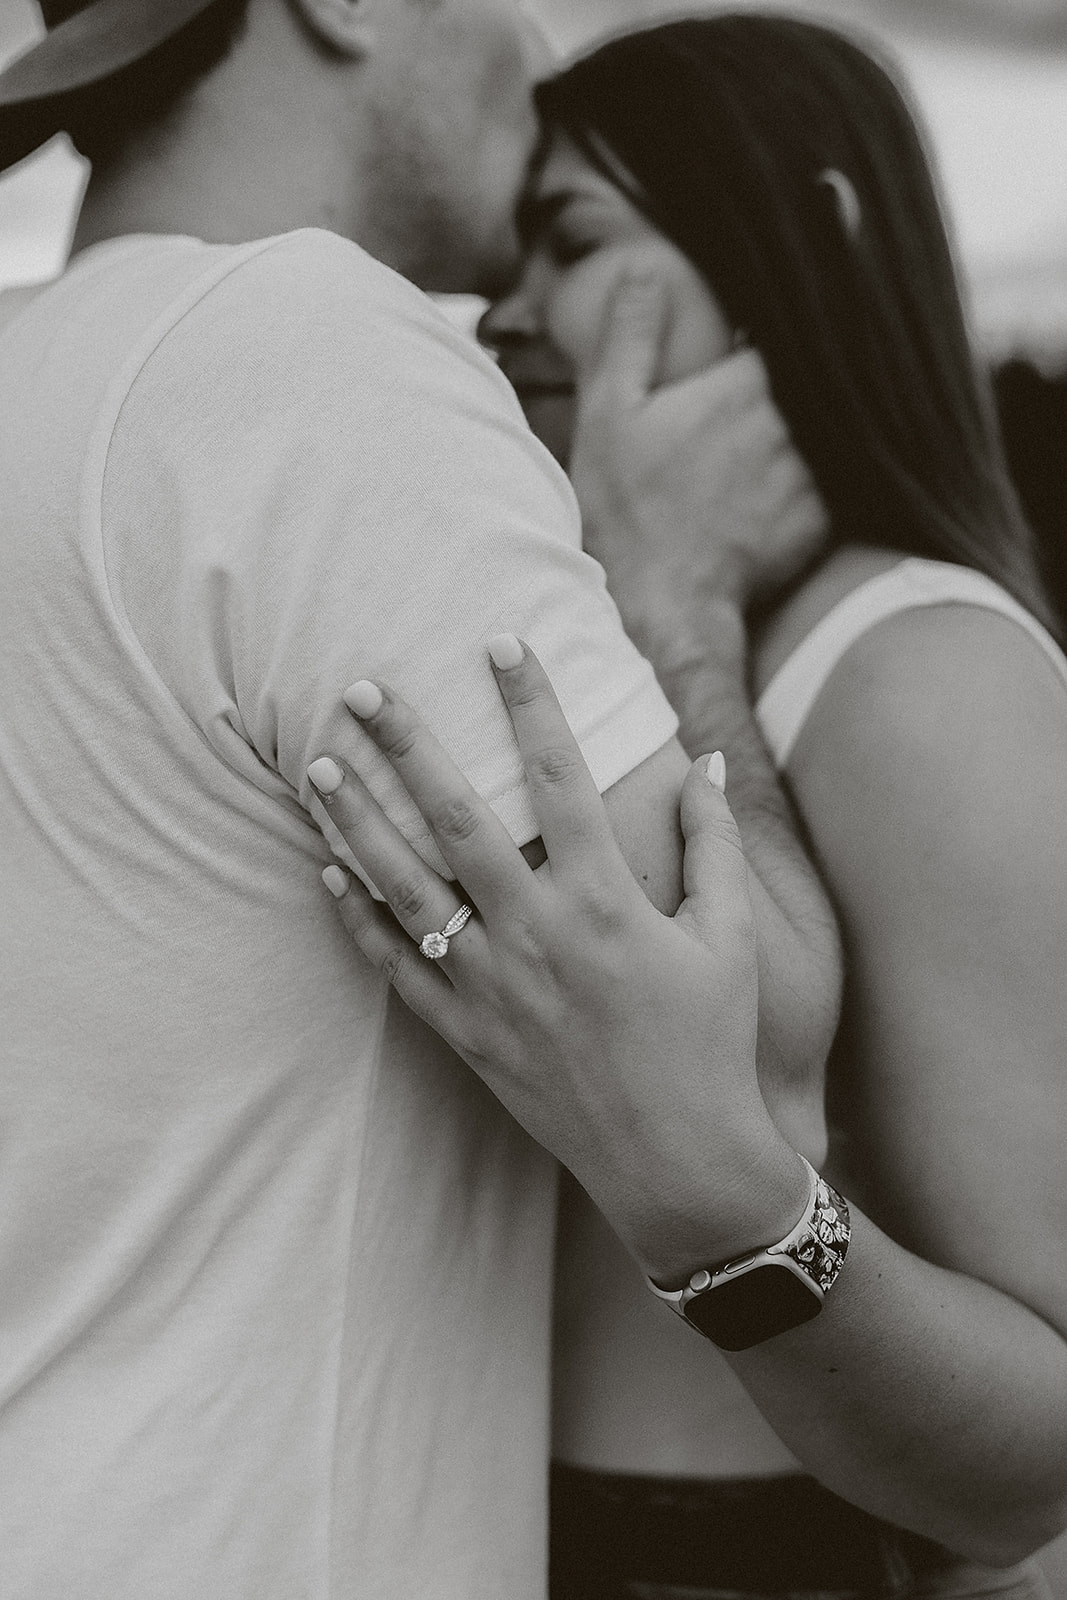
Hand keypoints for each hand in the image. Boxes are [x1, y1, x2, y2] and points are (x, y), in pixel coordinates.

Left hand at [307, 639, 808, 1282]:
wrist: (680, 1164)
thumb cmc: (711, 1044)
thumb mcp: (732, 939)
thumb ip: (716, 847)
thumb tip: (709, 767)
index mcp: (606, 902)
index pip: (559, 776)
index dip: (531, 703)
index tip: (502, 641)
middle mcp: (537, 935)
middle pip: (457, 820)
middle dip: (407, 745)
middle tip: (360, 687)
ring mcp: (493, 987)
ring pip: (407, 888)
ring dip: (359, 822)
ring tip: (318, 765)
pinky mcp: (468, 1035)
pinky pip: (398, 968)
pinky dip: (358, 919)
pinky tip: (327, 871)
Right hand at [569, 273, 827, 669]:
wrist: (664, 607)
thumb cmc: (627, 512)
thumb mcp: (608, 413)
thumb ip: (630, 335)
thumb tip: (646, 266)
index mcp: (744, 386)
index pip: (780, 339)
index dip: (763, 346)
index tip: (744, 356)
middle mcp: (791, 424)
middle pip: (804, 388)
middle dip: (782, 395)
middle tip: (735, 426)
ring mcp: (813, 475)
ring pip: (819, 436)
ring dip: (797, 441)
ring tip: (750, 465)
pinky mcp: (823, 522)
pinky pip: (825, 489)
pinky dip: (803, 491)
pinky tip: (764, 505)